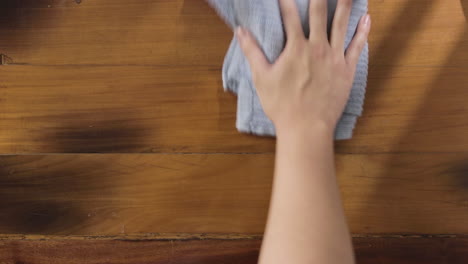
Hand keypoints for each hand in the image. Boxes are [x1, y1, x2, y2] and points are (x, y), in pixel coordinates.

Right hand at [236, 0, 370, 135]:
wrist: (306, 127)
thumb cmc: (282, 105)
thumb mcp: (261, 78)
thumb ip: (252, 51)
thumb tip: (240, 31)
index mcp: (296, 48)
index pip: (290, 15)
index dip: (287, 0)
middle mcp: (317, 47)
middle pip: (320, 12)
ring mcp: (334, 58)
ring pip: (341, 24)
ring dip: (345, 4)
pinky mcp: (347, 70)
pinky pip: (357, 46)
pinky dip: (363, 31)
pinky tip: (367, 18)